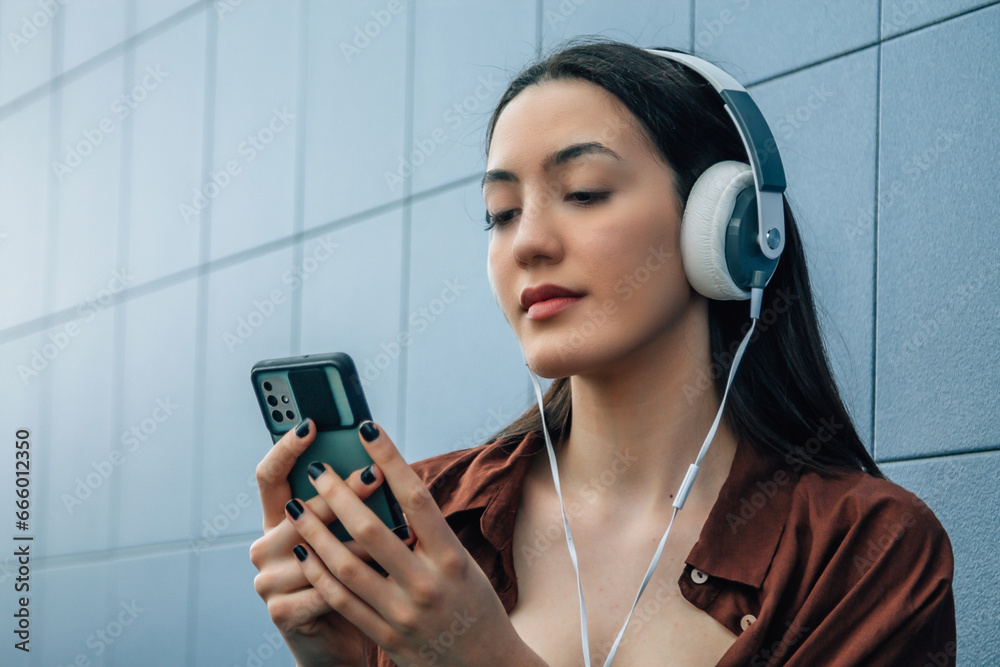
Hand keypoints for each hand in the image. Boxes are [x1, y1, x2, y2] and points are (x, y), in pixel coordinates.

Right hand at [250, 418, 415, 666]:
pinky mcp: (281, 612)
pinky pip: (324, 588)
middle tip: (375, 473)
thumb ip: (350, 507)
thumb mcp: (349, 539)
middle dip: (342, 491)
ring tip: (397, 530)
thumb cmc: (354, 583)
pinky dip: (360, 581)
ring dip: (361, 542)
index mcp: (277, 522)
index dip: (285, 447)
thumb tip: (378, 461)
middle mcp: (264, 547)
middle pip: (300, 509)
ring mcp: (267, 581)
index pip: (270, 475)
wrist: (340, 645)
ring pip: (318, 550)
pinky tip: (387, 574)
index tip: (311, 423)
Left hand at [285, 419, 539, 666]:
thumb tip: (393, 493)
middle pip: (372, 530)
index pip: (415, 497)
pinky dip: (319, 573)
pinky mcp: (386, 636)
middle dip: (338, 496)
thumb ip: (429, 536)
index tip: (368, 428)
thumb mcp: (464, 566)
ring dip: (316, 533)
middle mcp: (427, 583)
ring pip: (347, 566)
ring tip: (296, 509)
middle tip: (316, 470)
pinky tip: (303, 553)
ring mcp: (403, 612)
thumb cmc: (476, 608)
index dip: (390, 458)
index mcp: (451, 557)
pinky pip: (342, 600)